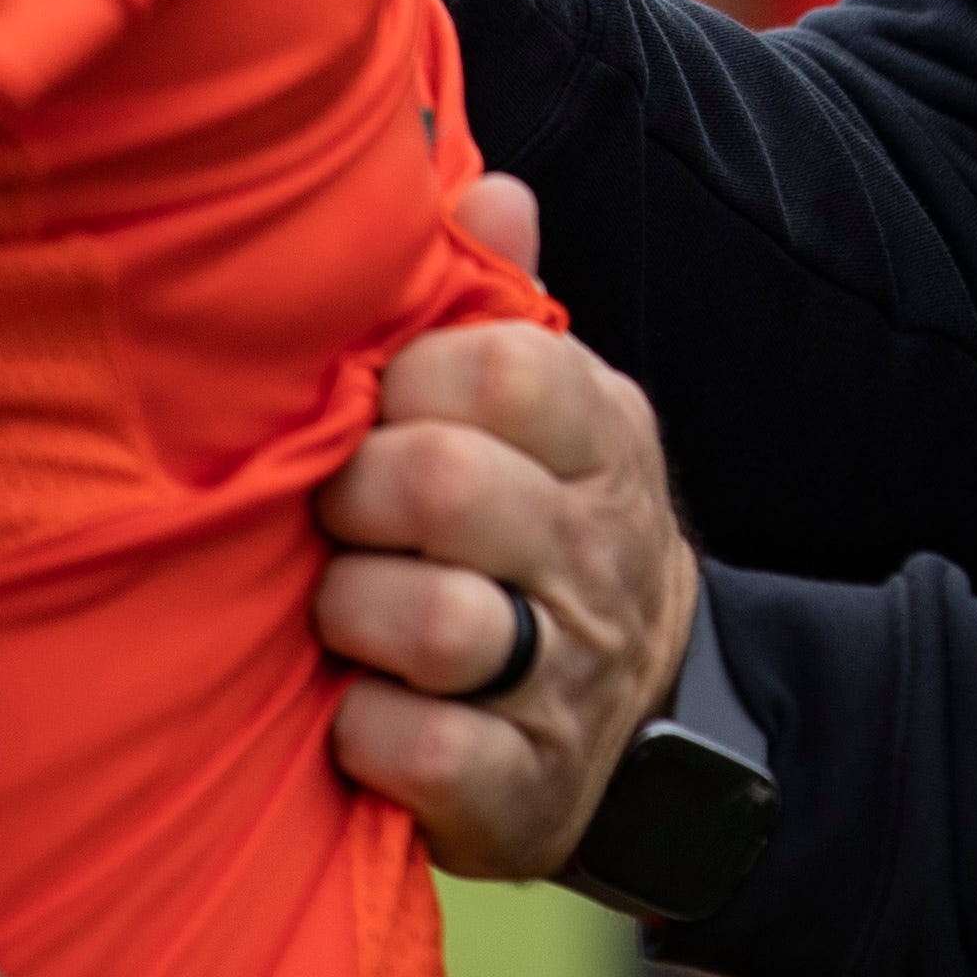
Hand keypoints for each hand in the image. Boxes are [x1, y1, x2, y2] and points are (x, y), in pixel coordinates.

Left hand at [314, 171, 692, 876]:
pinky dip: (364, 732)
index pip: (501, 366)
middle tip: (330, 514)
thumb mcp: (550, 410)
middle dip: (354, 496)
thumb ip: (504, 304)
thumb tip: (488, 187)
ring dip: (352, 614)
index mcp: (598, 437)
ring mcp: (566, 675)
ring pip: (438, 624)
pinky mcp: (525, 790)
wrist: (647, 714)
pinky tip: (350, 713)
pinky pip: (421, 751)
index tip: (375, 410)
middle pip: (448, 487)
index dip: (408, 381)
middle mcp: (595, 552)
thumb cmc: (540, 528)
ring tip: (335, 613)